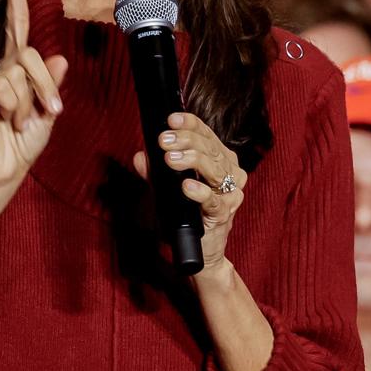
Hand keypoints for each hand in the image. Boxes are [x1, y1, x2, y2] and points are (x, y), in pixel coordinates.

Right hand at [0, 0, 68, 196]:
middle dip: (44, 82)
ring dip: (29, 103)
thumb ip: (50, 84)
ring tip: (21, 124)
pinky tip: (5, 122)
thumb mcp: (47, 111)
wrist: (2, 171)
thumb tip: (59, 56)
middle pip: (27, 52)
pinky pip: (3, 90)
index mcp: (16, 67)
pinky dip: (14, 109)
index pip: (16, 25)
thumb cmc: (23, 142)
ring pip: (18, 74)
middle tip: (52, 110)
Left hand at [133, 111, 247, 274]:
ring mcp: (230, 194)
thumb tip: (140, 157)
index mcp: (219, 159)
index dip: (190, 124)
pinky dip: (200, 192)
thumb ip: (154, 173)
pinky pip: (214, 201)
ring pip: (215, 169)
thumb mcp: (165, 190)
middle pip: (210, 149)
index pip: (206, 135)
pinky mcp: (224, 214)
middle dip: (186, 141)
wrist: (200, 251)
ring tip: (171, 158)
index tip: (171, 119)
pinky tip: (186, 186)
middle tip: (163, 140)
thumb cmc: (185, 216)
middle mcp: (230, 172)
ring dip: (192, 161)